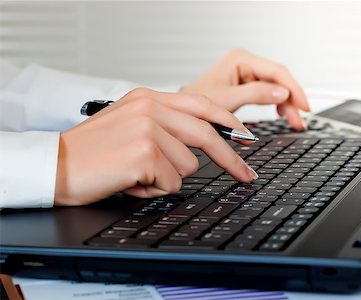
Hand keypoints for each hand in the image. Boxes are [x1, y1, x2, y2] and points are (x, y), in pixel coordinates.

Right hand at [55, 88, 257, 205]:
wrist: (55, 165)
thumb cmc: (92, 150)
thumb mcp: (129, 123)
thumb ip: (164, 124)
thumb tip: (201, 140)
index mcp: (148, 98)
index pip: (202, 105)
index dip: (229, 123)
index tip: (247, 137)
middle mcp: (150, 109)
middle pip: (207, 135)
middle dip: (231, 160)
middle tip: (246, 176)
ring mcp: (147, 130)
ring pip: (188, 166)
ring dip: (168, 178)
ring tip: (138, 174)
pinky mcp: (144, 154)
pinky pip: (171, 183)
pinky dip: (154, 190)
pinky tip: (131, 182)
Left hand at [181, 48, 310, 129]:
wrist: (183, 112)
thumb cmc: (195, 104)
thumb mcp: (228, 100)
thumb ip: (256, 94)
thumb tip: (282, 93)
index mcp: (240, 59)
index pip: (276, 71)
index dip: (293, 89)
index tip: (303, 106)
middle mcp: (244, 63)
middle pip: (278, 79)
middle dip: (291, 100)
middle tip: (299, 121)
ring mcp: (245, 73)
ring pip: (275, 87)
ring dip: (286, 104)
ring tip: (293, 121)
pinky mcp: (245, 84)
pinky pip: (267, 92)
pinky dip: (276, 104)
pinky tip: (282, 113)